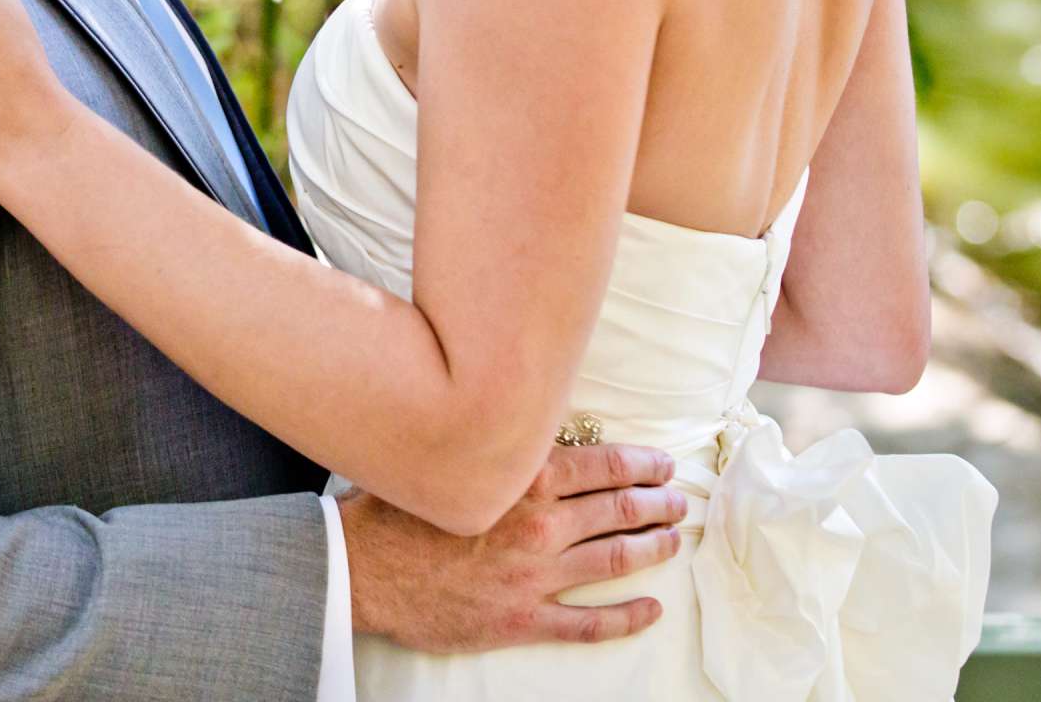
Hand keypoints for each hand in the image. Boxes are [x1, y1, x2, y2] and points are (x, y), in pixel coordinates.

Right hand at [337, 442, 684, 652]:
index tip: (663, 464)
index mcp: (523, 479)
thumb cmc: (399, 508)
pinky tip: (651, 609)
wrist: (362, 569)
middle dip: (658, 503)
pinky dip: (628, 617)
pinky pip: (589, 623)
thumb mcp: (450, 458)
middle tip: (678, 500)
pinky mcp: (522, 619)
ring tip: (672, 540)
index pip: (605, 465)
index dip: (643, 464)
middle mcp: (539, 525)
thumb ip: (494, 443)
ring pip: (615, 559)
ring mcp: (535, 576)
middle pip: (620, 509)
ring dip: (652, 548)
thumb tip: (525, 416)